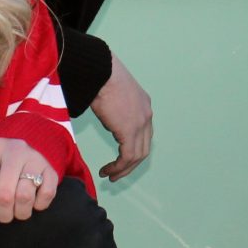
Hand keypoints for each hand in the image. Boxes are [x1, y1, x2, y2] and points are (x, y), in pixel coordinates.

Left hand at [0, 135, 58, 221]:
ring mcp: (35, 158)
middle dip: (3, 213)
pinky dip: (39, 205)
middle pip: (4, 195)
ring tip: (18, 213)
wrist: (32, 140)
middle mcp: (15, 150)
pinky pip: (46, 194)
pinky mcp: (51, 168)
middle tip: (3, 216)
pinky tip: (34, 203)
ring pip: (25, 197)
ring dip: (20, 212)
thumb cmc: (1, 158)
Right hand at [89, 55, 153, 181]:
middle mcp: (147, 116)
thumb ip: (116, 111)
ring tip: (110, 176)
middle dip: (131, 164)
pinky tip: (107, 171)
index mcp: (144, 106)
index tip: (121, 158)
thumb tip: (111, 122)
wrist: (101, 72)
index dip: (133, 149)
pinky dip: (119, 167)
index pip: (144, 134)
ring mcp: (141, 123)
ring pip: (138, 156)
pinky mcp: (130, 131)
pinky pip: (128, 156)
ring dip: (123, 169)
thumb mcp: (114, 95)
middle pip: (144, 147)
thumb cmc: (101, 78)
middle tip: (117, 173)